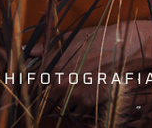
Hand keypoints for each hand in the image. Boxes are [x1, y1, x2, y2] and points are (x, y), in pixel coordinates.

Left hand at [30, 22, 151, 114]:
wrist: (121, 48)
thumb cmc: (95, 40)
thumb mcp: (69, 39)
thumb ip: (47, 48)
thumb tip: (30, 51)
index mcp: (52, 67)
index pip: (34, 86)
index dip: (34, 90)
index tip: (37, 91)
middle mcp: (60, 83)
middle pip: (45, 102)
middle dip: (49, 101)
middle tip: (55, 97)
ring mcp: (73, 94)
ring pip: (61, 109)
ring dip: (64, 105)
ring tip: (72, 96)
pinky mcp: (88, 102)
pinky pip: (77, 112)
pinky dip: (79, 109)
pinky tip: (84, 99)